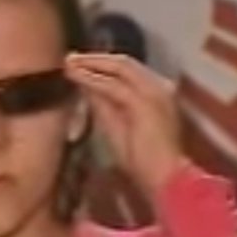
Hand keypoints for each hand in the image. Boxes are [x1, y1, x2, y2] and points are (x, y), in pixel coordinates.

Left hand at [64, 52, 187, 197]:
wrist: (166, 178)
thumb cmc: (146, 162)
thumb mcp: (119, 128)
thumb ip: (105, 106)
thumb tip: (87, 87)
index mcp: (158, 93)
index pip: (129, 71)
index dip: (104, 65)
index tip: (81, 64)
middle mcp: (160, 86)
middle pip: (125, 63)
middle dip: (96, 58)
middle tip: (71, 58)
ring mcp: (154, 91)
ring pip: (119, 67)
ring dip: (92, 63)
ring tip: (70, 62)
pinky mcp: (144, 101)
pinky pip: (113, 85)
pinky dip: (92, 78)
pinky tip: (76, 76)